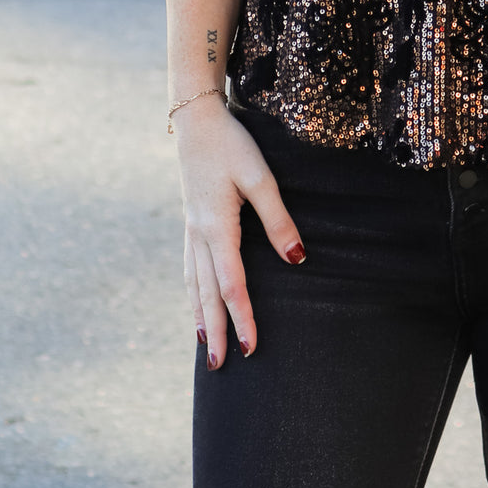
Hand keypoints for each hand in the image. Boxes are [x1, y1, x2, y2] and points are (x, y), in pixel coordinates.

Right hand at [173, 99, 305, 368]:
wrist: (196, 120)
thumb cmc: (232, 145)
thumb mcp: (261, 178)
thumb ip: (278, 220)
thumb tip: (297, 259)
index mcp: (217, 228)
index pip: (232, 285)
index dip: (243, 318)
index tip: (252, 347)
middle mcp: (199, 234)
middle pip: (207, 293)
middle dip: (215, 330)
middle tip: (220, 367)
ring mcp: (190, 228)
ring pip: (194, 282)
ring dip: (199, 314)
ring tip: (204, 344)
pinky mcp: (190, 219)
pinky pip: (189, 265)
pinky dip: (192, 290)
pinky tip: (195, 298)